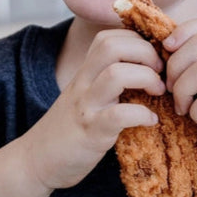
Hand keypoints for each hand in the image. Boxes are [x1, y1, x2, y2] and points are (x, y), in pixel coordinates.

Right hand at [23, 28, 165, 189]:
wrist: (37, 160)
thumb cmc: (70, 129)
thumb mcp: (87, 95)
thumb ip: (108, 80)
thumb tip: (147, 70)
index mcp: (85, 72)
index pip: (109, 36)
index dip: (138, 40)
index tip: (155, 59)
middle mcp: (83, 82)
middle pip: (112, 45)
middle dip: (145, 52)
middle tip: (160, 72)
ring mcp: (86, 106)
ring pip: (116, 73)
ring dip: (147, 78)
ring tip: (158, 92)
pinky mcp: (91, 132)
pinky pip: (119, 115)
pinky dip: (143, 115)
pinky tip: (151, 121)